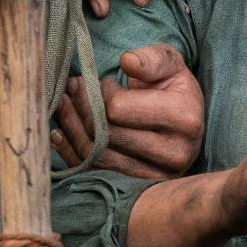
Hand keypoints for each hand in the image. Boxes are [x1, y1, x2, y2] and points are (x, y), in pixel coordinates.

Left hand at [50, 44, 204, 176]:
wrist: (186, 121)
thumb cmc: (173, 87)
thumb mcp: (170, 64)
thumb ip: (152, 58)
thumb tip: (127, 60)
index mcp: (184, 118)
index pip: (119, 109)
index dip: (102, 93)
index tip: (102, 81)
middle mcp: (174, 154)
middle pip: (105, 136)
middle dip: (81, 108)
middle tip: (72, 87)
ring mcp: (155, 176)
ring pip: (97, 157)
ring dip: (72, 129)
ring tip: (63, 104)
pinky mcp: (138, 188)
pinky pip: (95, 174)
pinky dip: (72, 154)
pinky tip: (60, 133)